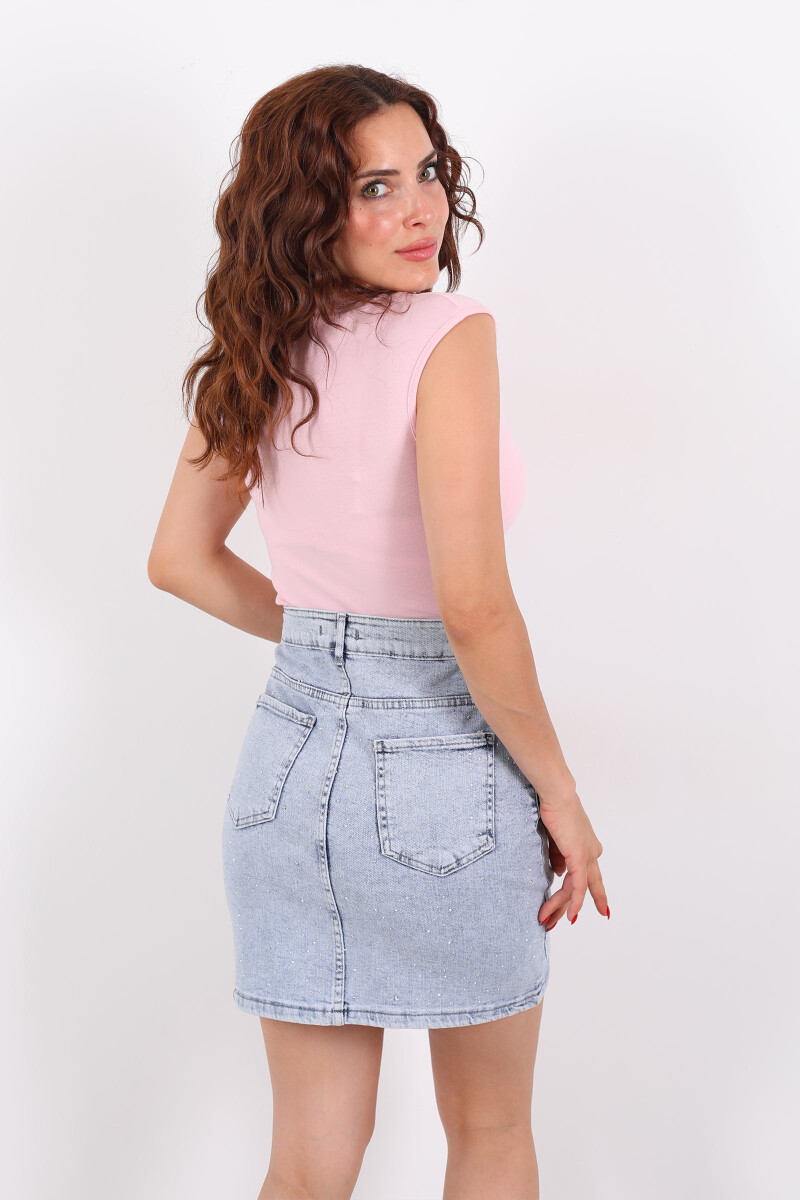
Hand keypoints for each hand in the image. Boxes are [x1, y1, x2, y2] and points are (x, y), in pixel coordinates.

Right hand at [536, 791, 607, 930]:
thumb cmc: (553, 809)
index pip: (591, 876)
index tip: (602, 911)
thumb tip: (559, 874)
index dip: (597, 895)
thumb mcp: (556, 839)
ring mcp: (588, 856)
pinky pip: (577, 887)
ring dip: (558, 906)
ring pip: (575, 890)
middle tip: (558, 923)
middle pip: (584, 888)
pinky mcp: (579, 857)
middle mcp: (592, 853)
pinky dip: (574, 903)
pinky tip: (569, 917)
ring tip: (546, 920)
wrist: (556, 795)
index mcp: (588, 847)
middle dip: (572, 908)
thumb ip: (558, 858)